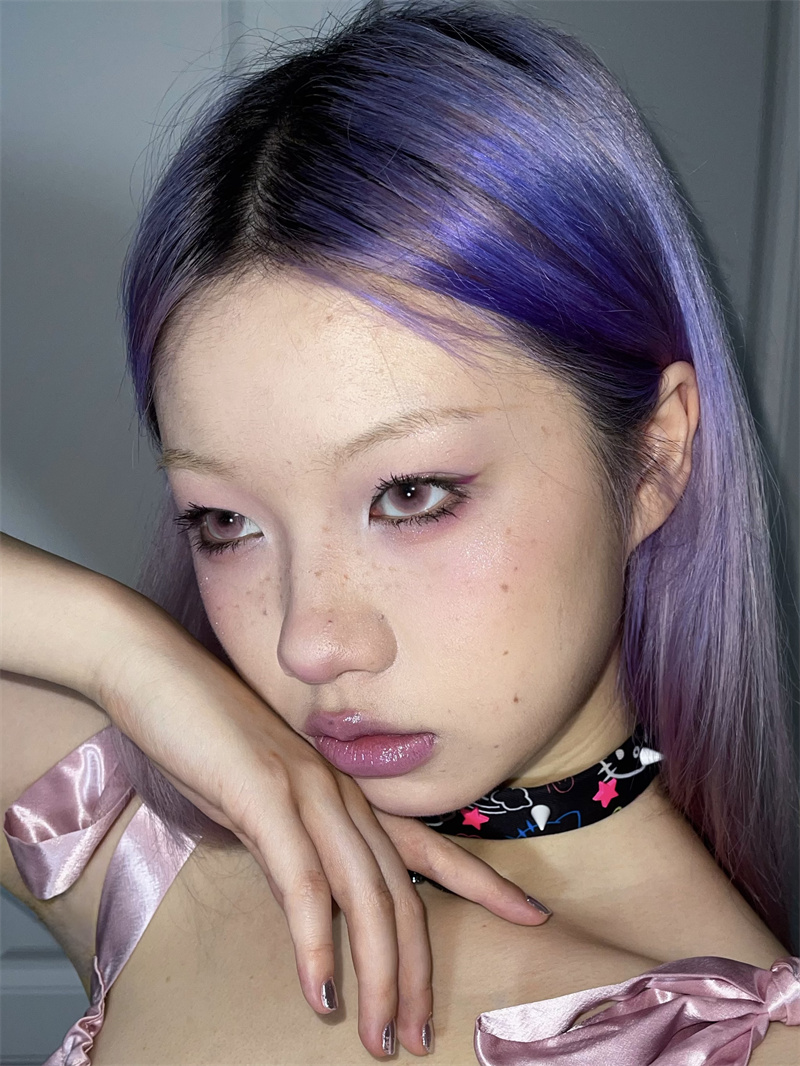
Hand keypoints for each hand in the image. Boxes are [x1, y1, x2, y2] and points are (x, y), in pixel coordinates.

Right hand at [97, 609, 550, 1058]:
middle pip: (401, 893)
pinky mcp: (263, 796)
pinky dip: (313, 941)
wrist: (159, 674)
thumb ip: (294, 844)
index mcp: (345, 794)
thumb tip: (309, 900)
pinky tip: (319, 990)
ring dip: (376, 975)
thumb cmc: (206, 739)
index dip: (484, 883)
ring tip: (379, 1036)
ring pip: (364, 895)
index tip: (531, 915)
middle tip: (417, 1036)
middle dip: (414, 971)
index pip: (429, 847)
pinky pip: (300, 881)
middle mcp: (341, 793)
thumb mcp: (262, 801)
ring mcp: (307, 792)